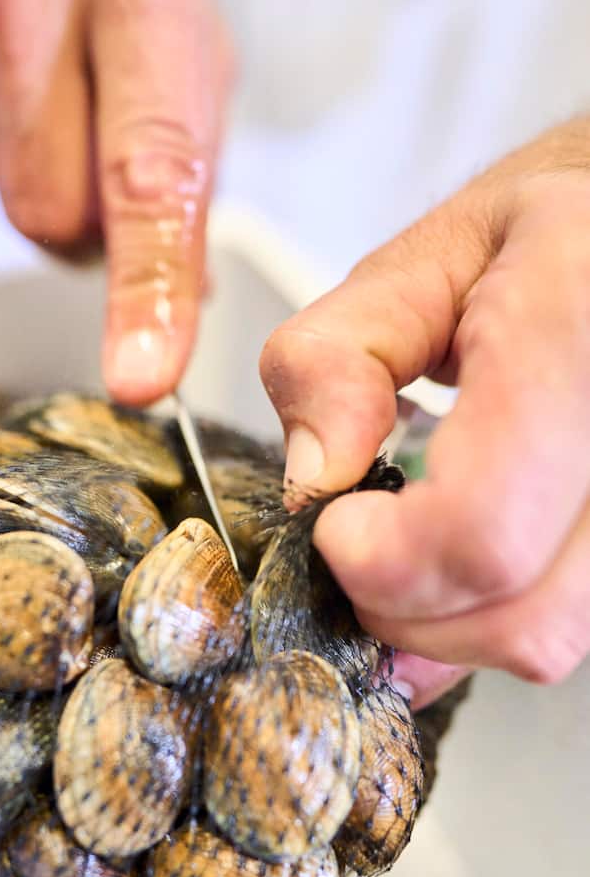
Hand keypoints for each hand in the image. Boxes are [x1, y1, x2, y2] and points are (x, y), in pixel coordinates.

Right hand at [0, 0, 232, 404]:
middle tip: (95, 146)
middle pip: (51, 211)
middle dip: (85, 220)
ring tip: (42, 91)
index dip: (147, 285)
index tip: (141, 372)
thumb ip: (188, 179)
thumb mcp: (191, 50)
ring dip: (32, 179)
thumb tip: (170, 314)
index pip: (146, 165)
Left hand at [260, 121, 589, 706]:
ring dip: (452, 624)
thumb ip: (335, 356)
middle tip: (359, 544)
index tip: (336, 525)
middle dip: (403, 609)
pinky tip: (470, 551)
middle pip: (523, 614)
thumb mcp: (421, 258)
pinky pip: (576, 624)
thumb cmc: (550, 238)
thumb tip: (313, 476)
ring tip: (413, 546)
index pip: (481, 526)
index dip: (383, 561)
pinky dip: (499, 613)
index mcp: (576, 327)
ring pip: (554, 638)